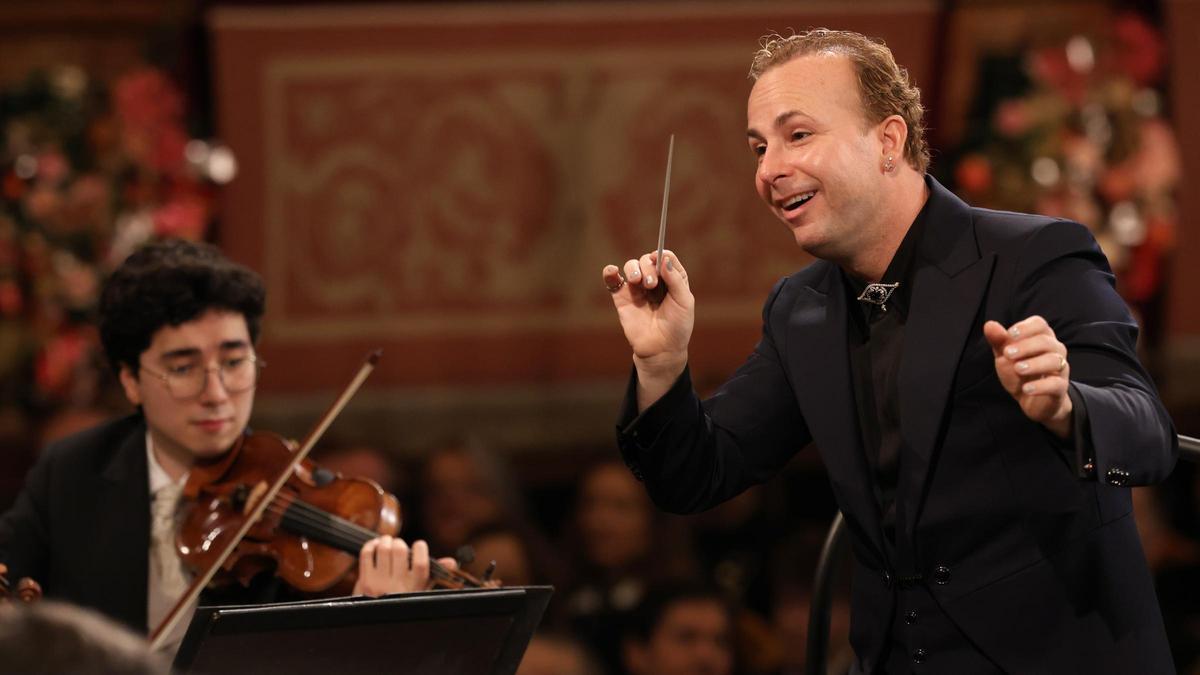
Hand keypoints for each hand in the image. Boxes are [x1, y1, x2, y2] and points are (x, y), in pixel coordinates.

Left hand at [352, 536, 457, 596]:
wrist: (375, 620)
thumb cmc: (401, 604)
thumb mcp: (420, 593)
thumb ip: (434, 575)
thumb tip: (452, 562)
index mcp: (415, 588)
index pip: (421, 561)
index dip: (420, 547)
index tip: (418, 545)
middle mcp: (397, 586)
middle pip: (399, 550)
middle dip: (399, 542)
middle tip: (398, 545)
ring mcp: (379, 583)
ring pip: (383, 549)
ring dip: (385, 541)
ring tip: (387, 543)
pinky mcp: (364, 581)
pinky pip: (367, 554)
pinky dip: (370, 545)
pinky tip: (375, 547)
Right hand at [602, 250, 694, 407]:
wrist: (661, 350)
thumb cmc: (677, 327)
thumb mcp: (684, 301)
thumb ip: (675, 279)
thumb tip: (663, 258)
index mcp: (672, 280)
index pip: (665, 258)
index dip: (662, 255)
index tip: (659, 259)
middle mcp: (654, 281)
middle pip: (647, 260)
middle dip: (648, 267)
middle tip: (651, 284)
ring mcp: (637, 289)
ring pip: (631, 266)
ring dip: (633, 268)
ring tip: (637, 282)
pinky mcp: (622, 298)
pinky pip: (613, 280)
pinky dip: (610, 272)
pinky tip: (612, 271)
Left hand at [983, 316, 1072, 437]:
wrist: (1030, 399)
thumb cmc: (1019, 372)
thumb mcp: (1005, 356)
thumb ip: (998, 341)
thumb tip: (989, 325)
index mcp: (1041, 337)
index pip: (1039, 324)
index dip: (1025, 327)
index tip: (1010, 335)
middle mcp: (1054, 350)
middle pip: (1046, 341)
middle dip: (1026, 346)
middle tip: (1008, 354)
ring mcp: (1060, 368)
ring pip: (1054, 361)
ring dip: (1034, 364)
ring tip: (1017, 369)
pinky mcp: (1060, 387)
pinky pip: (1056, 384)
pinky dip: (1041, 386)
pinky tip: (1026, 389)